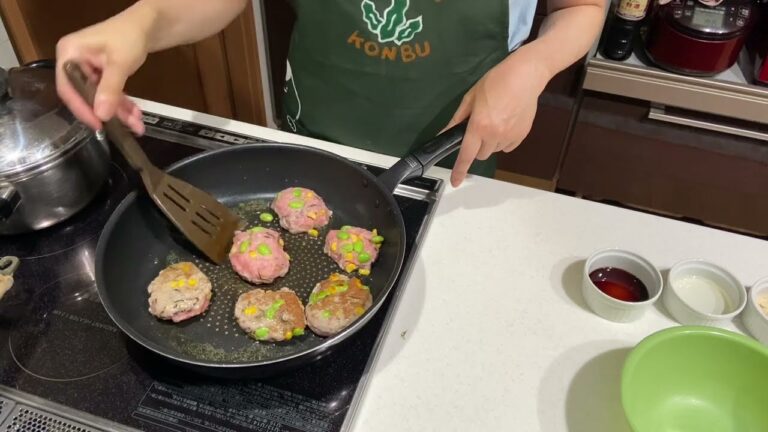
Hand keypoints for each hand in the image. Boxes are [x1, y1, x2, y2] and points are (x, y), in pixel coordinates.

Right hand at [56, 17, 148, 134]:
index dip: (81, 109)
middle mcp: (73, 62)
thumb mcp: (119, 63)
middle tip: (125, 129)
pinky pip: (108, 94)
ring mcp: (87, 69)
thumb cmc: (129, 37)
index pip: (68, 87)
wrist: (147, 25)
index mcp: (69, 54)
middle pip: (84, 95)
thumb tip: (102, 115)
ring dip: (119, 112)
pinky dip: (122, 104)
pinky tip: (136, 115)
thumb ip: (110, 89)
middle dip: (107, 113)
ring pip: (100, 98)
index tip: (98, 124)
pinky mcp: (100, 75)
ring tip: (137, 125)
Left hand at [445, 50, 549, 186]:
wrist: (524, 76)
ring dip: (491, 142)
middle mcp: (494, 135)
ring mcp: (510, 137)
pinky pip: (507, 147)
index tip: (455, 182)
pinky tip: (506, 123)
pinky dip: (504, 140)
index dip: (459, 170)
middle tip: (480, 127)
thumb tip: (445, 133)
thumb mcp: (470, 98)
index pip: (466, 154)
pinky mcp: (521, 136)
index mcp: (479, 126)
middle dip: (477, 146)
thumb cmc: (495, 82)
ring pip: (494, 151)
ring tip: (496, 120)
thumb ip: (457, 119)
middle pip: (480, 154)